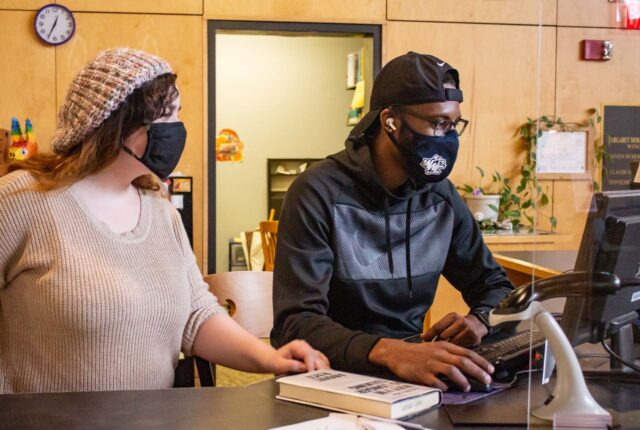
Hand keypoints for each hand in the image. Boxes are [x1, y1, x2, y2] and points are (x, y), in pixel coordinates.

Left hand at [268, 340, 329, 374]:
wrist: (273, 360)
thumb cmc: (275, 361)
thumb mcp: (279, 364)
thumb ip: (290, 365)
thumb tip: (302, 367)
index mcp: (297, 346)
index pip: (308, 354)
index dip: (311, 364)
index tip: (312, 375)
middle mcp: (306, 346)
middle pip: (317, 357)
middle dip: (320, 368)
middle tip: (322, 380)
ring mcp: (310, 351)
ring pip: (321, 359)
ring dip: (324, 369)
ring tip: (326, 380)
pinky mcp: (313, 357)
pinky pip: (322, 361)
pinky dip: (324, 369)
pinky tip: (326, 377)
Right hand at [369, 338, 493, 391]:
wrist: (397, 353)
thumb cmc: (418, 352)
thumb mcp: (435, 347)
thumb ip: (450, 354)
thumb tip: (467, 363)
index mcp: (444, 346)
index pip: (467, 353)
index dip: (481, 362)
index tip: (490, 369)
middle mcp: (439, 354)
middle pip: (463, 362)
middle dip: (478, 372)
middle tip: (486, 380)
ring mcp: (431, 363)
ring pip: (452, 371)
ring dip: (463, 380)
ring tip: (467, 387)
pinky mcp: (422, 373)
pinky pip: (436, 382)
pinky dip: (444, 387)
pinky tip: (447, 389)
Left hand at [422, 312, 487, 346]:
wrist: (478, 324)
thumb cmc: (458, 325)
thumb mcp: (449, 322)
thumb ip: (436, 328)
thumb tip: (421, 337)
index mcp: (452, 316)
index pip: (437, 327)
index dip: (429, 335)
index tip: (423, 342)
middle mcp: (461, 322)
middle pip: (444, 336)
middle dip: (437, 343)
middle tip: (432, 349)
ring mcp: (468, 330)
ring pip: (452, 343)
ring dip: (445, 349)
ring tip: (441, 352)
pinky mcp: (474, 339)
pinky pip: (460, 349)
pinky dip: (455, 352)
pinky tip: (451, 354)